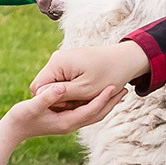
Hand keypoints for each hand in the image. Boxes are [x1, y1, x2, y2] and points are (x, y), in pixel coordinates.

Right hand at [0, 81, 124, 141]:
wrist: (13, 130)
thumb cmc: (20, 117)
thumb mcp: (32, 106)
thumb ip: (46, 98)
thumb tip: (60, 88)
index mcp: (66, 121)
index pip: (90, 110)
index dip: (102, 98)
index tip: (113, 86)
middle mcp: (70, 124)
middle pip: (96, 114)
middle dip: (110, 102)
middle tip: (125, 89)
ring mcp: (68, 122)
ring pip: (93, 113)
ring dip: (106, 103)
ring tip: (117, 90)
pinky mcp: (64, 119)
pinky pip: (85, 111)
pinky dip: (95, 103)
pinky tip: (98, 94)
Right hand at [31, 40, 150, 108]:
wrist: (127, 59)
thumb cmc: (108, 74)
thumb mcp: (84, 89)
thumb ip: (62, 94)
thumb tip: (40, 95)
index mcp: (57, 64)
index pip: (38, 89)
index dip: (51, 102)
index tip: (70, 105)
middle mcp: (56, 60)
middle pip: (49, 88)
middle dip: (64, 99)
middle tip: (84, 102)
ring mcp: (63, 61)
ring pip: (59, 87)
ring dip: (72, 96)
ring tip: (90, 97)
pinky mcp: (70, 64)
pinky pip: (67, 82)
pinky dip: (78, 90)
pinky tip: (91, 91)